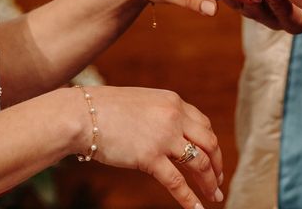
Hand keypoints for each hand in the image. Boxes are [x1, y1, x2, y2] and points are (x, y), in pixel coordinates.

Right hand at [73, 86, 223, 208]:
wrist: (82, 114)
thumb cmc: (106, 109)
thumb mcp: (144, 103)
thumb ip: (162, 115)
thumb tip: (172, 133)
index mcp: (174, 102)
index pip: (204, 125)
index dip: (212, 144)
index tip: (214, 158)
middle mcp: (175, 117)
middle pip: (209, 143)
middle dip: (217, 164)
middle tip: (219, 180)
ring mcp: (164, 137)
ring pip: (199, 163)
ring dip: (209, 182)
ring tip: (214, 195)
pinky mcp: (150, 157)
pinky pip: (177, 182)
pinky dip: (190, 199)